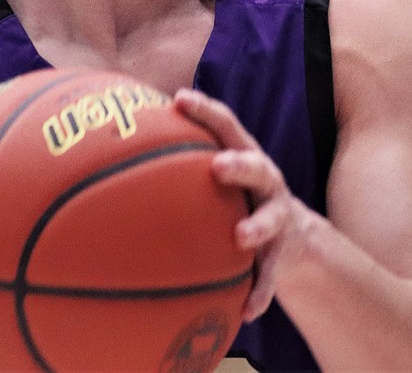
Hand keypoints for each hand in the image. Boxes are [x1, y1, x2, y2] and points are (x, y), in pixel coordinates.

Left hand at [174, 89, 318, 320]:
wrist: (295, 238)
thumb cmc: (238, 199)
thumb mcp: (220, 177)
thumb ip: (183, 167)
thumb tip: (115, 160)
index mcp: (244, 156)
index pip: (226, 125)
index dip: (204, 110)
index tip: (179, 98)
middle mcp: (265, 180)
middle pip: (256, 165)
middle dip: (238, 164)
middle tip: (218, 166)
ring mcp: (278, 215)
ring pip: (272, 218)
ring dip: (257, 226)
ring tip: (241, 237)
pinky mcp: (284, 253)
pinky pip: (271, 274)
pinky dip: (261, 291)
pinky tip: (247, 312)